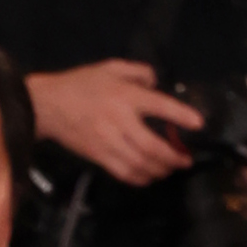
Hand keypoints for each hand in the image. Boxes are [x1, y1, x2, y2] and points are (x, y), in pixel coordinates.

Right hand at [27, 59, 205, 189]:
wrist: (47, 106)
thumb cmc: (81, 84)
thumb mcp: (111, 67)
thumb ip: (139, 72)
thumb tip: (156, 83)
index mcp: (125, 96)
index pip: (159, 106)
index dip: (181, 116)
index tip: (199, 124)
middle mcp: (119, 121)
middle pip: (152, 146)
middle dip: (172, 157)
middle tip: (184, 160)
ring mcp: (108, 142)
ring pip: (139, 164)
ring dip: (158, 170)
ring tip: (169, 170)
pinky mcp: (97, 156)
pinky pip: (123, 172)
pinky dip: (139, 178)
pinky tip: (148, 178)